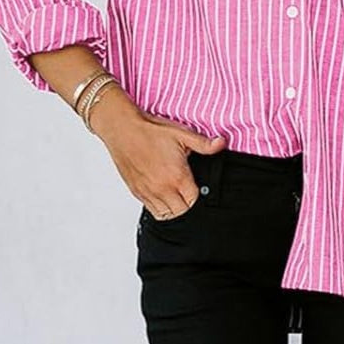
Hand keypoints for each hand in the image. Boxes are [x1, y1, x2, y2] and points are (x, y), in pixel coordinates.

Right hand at [91, 96, 226, 216]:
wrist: (122, 129)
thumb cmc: (149, 130)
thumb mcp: (181, 134)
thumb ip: (203, 143)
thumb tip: (221, 144)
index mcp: (177, 177)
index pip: (194, 200)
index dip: (198, 194)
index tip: (195, 185)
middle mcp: (162, 188)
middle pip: (182, 211)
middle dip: (187, 203)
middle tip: (186, 189)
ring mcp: (148, 192)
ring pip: (167, 214)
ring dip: (173, 207)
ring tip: (175, 193)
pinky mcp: (137, 192)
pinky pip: (152, 210)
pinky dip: (159, 207)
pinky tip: (162, 194)